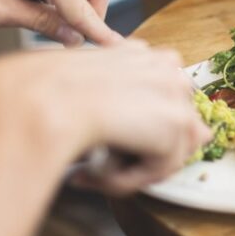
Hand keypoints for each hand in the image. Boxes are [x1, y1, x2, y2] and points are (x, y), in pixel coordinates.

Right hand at [0, 42, 210, 195]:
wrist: (41, 98)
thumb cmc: (51, 96)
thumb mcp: (94, 97)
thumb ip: (133, 109)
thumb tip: (193, 134)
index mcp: (147, 56)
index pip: (164, 103)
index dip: (137, 132)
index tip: (106, 145)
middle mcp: (169, 68)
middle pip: (174, 128)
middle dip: (141, 152)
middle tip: (98, 163)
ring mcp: (176, 93)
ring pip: (168, 152)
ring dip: (131, 170)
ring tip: (93, 170)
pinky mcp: (176, 123)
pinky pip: (159, 170)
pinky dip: (128, 180)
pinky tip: (97, 171)